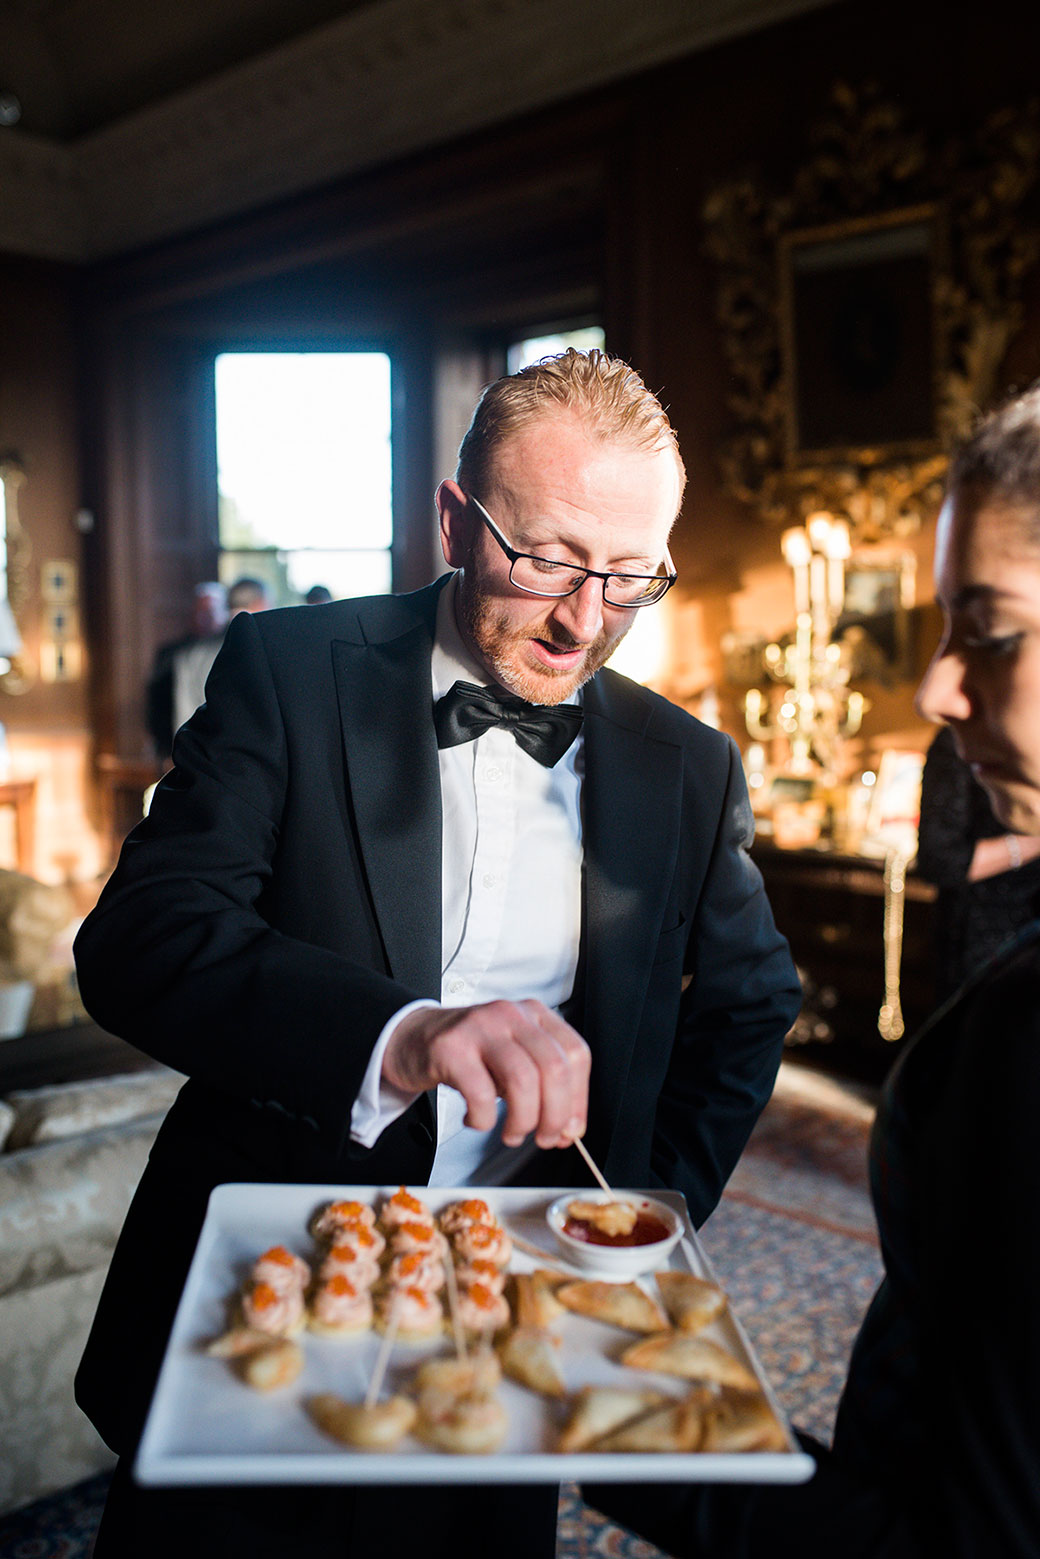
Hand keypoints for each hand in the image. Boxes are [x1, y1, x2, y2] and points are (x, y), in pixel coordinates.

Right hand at [382, 999, 590, 1149]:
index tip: (571, 1128)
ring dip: (523, 1120)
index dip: (579, 1099)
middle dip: (555, 1115)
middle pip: (554, 1068)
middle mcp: (511, 1015)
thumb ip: (543, 1088)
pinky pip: (480, 1093)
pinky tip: (477, 1120)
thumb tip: (569, 1129)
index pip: (576, 1055)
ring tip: (512, 1134)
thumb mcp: (513, 1059)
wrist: (412, 1038)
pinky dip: (484, 1119)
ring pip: (523, 1080)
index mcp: (535, 1016)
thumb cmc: (469, 1054)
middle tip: (545, 1138)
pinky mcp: (451, 1048)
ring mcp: (480, 1028)